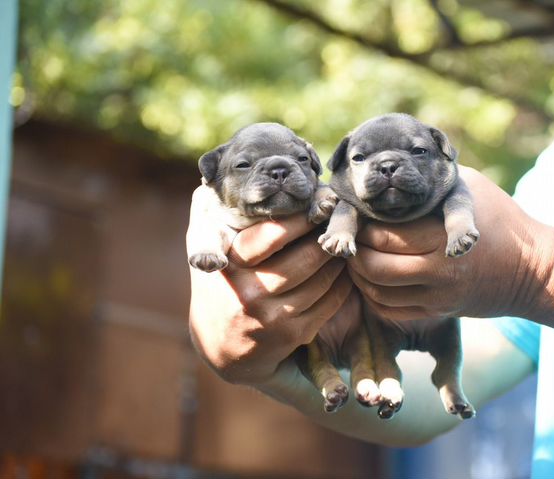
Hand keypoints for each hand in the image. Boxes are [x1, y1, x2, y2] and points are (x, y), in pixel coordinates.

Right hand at [188, 212, 353, 385]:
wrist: (220, 343)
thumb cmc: (221, 279)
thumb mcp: (204, 246)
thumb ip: (208, 209)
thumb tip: (216, 171)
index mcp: (230, 263)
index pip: (274, 233)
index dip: (303, 216)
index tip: (319, 202)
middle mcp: (249, 291)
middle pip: (307, 257)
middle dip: (329, 236)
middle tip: (341, 220)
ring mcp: (272, 316)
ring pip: (323, 279)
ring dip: (338, 258)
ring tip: (342, 242)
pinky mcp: (292, 334)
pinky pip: (330, 302)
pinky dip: (342, 283)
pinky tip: (342, 270)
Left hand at [346, 165, 553, 320]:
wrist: (533, 271)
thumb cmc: (503, 219)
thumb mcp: (471, 188)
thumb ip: (434, 179)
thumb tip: (396, 163)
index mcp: (442, 237)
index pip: (384, 235)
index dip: (361, 225)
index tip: (356, 213)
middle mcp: (437, 272)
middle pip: (374, 266)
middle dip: (355, 250)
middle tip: (351, 235)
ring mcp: (437, 298)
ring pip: (377, 293)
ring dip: (359, 275)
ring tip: (357, 255)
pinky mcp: (437, 313)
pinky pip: (390, 311)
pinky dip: (373, 296)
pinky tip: (372, 278)